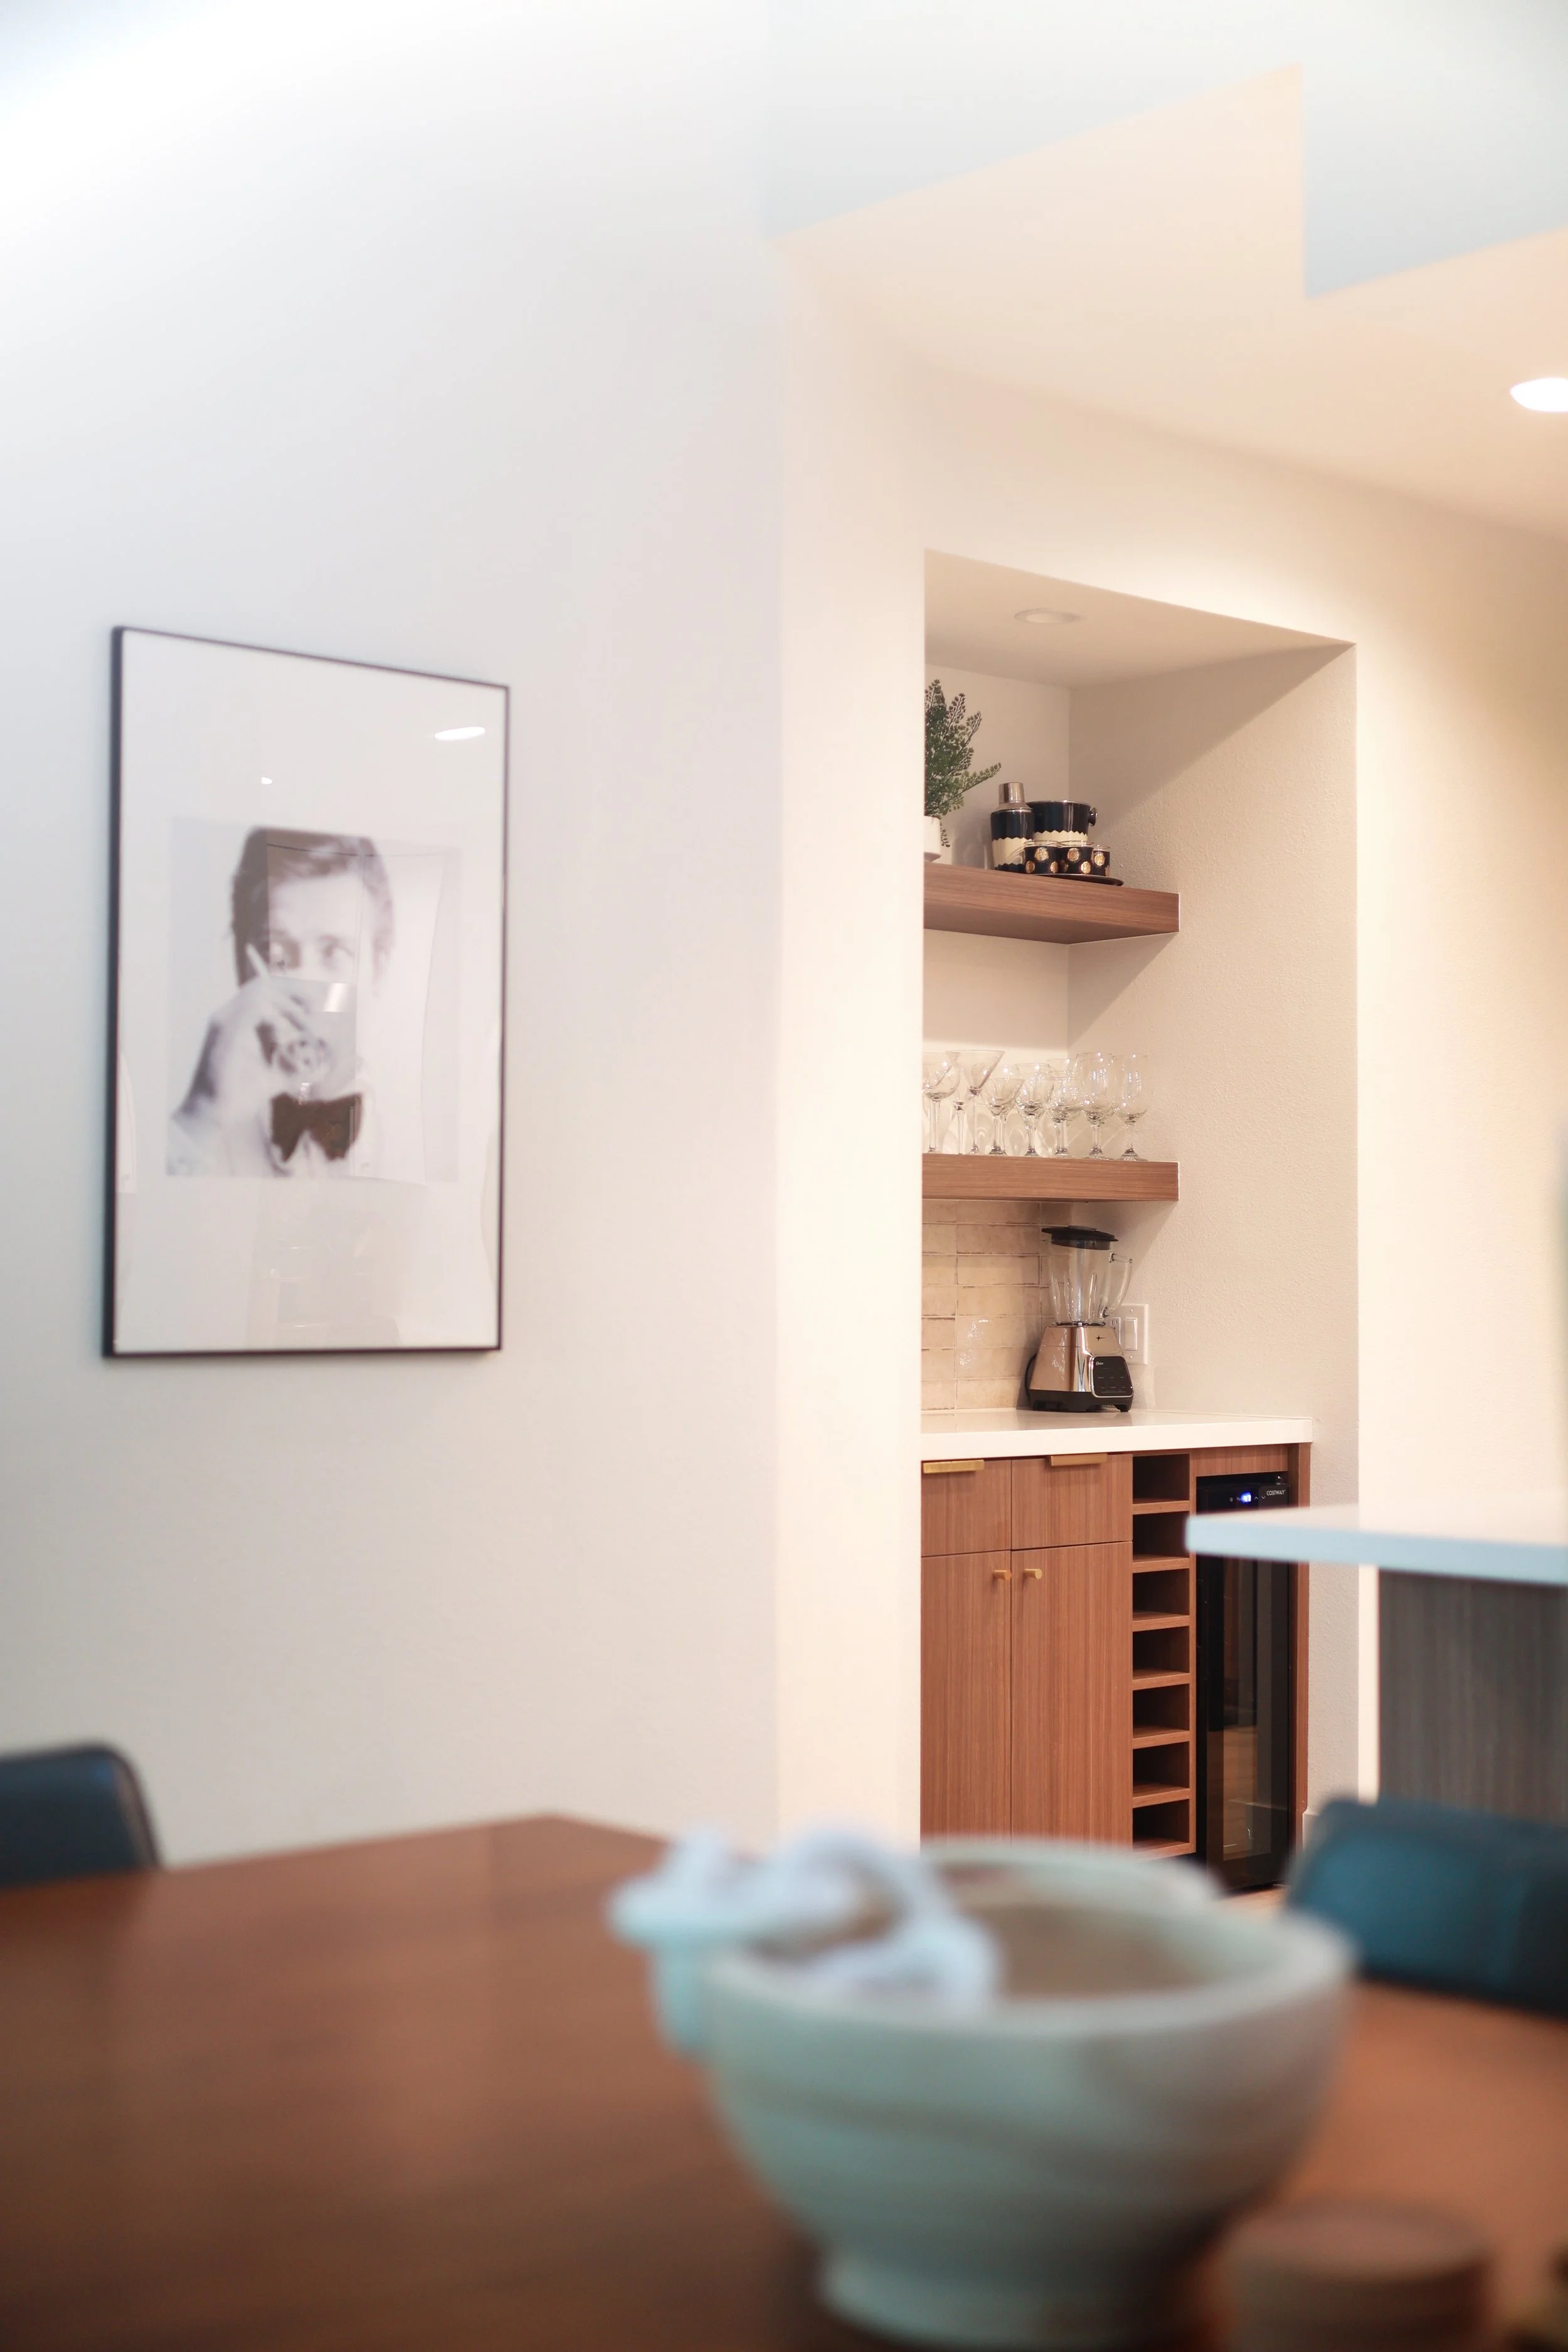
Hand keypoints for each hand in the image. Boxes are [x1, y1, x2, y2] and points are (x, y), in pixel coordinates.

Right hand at [173, 969, 321, 1146]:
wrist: (212, 1114)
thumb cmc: (240, 1095)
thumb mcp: (275, 1075)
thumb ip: (294, 1065)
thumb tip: (320, 1064)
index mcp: (238, 1020)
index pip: (265, 989)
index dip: (293, 992)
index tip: (315, 1008)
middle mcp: (228, 1014)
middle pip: (264, 984)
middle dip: (295, 992)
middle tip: (316, 1009)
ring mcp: (224, 1021)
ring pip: (259, 991)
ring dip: (288, 1006)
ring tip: (305, 1027)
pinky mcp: (225, 1032)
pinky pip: (253, 1009)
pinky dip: (276, 1018)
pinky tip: (286, 1038)